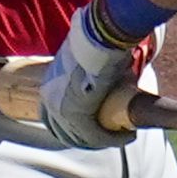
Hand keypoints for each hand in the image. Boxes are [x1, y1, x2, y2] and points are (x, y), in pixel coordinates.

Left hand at [37, 9, 137, 149]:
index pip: (53, 115)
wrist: (98, 37)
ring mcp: (60, 109)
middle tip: (108, 137)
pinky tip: (127, 136)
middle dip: (86, 138)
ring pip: (79, 137)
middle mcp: (49, 98)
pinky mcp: (76, 116)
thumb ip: (95, 67)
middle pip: (63, 130)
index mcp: (49, 84)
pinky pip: (95, 135)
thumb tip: (113, 66)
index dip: (72, 125)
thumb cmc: (97, 41)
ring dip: (102, 140)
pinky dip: (112, 139)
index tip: (94, 126)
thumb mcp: (90, 58)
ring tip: (122, 136)